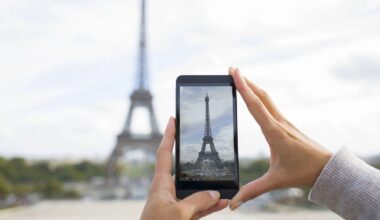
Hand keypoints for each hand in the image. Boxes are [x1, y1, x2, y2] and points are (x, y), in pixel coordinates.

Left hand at [141, 117, 228, 219]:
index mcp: (160, 184)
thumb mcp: (179, 215)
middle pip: (184, 171)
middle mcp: (167, 190)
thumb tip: (216, 193)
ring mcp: (175, 204)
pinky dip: (209, 205)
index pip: (165, 152)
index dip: (169, 134)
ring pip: (195, 192)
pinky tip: (223, 203)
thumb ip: (198, 202)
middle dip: (199, 164)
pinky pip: (198, 207)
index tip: (174, 118)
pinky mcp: (181, 217)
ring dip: (209, 190)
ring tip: (225, 183)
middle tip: (212, 151)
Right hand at [228, 68, 331, 209]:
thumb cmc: (302, 171)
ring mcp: (284, 121)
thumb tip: (234, 202)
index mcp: (274, 132)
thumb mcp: (275, 181)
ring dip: (253, 87)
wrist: (326, 168)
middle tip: (232, 70)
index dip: (243, 88)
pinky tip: (256, 98)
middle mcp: (279, 122)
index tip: (234, 74)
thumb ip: (253, 190)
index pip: (255, 106)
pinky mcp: (286, 124)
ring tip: (240, 79)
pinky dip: (260, 96)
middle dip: (246, 81)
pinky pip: (271, 105)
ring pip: (266, 98)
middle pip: (261, 95)